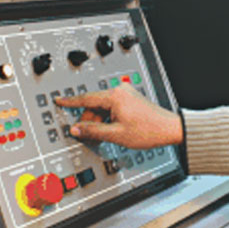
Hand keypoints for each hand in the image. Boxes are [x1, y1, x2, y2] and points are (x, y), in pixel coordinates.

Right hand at [55, 83, 182, 148]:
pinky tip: (111, 130)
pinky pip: (112, 108)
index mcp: (114, 96)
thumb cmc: (148, 130)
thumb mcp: (116, 134)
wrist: (170, 129)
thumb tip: (76, 129)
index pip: (85, 98)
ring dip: (99, 121)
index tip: (58, 100)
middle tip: (87, 136)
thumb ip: (93, 131)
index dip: (70, 102)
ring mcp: (126, 94)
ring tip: (104, 137)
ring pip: (103, 108)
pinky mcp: (131, 100)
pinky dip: (108, 119)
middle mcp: (119, 91)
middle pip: (94, 105)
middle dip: (89, 121)